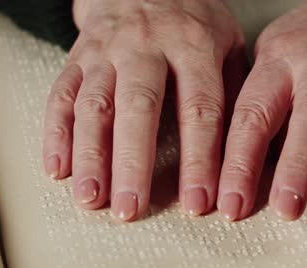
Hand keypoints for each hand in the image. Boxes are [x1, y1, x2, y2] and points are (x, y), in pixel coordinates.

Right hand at [43, 0, 245, 220]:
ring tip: (92, 200)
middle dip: (134, 164)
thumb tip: (250, 150)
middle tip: (132, 209)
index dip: (199, 160)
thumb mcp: (228, 41)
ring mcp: (106, 51)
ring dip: (90, 156)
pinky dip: (56, 134)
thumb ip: (235, 90)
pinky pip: (60, 95)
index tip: (199, 202)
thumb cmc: (194, 20)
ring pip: (94, 105)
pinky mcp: (77, 56)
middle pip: (138, 109)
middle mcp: (146, 46)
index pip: (200, 110)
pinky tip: (58, 171)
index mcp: (193, 46)